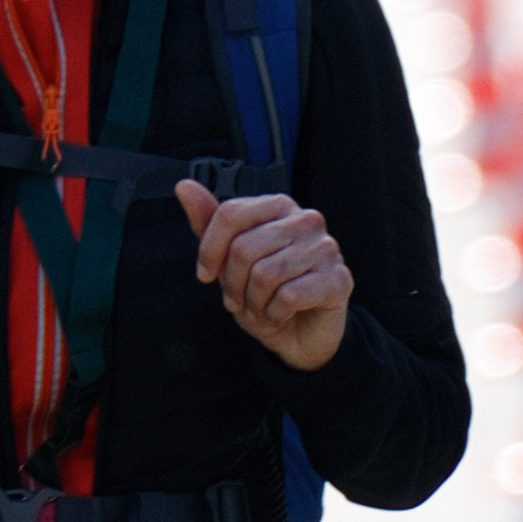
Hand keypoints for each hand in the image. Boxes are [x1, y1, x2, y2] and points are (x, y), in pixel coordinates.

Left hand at [182, 179, 352, 372]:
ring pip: (266, 274)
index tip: (206, 275)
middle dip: (233, 285)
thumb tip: (184, 186)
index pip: (230, 214)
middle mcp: (306, 220)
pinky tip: (281, 315)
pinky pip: (288, 296)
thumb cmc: (266, 293)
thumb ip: (209, 223)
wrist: (300, 335)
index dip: (209, 250)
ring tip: (262, 308)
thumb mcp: (229, 260)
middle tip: (241, 300)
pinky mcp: (338, 279)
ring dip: (255, 303)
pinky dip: (275, 314)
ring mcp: (326, 248)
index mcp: (279, 207)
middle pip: (244, 248)